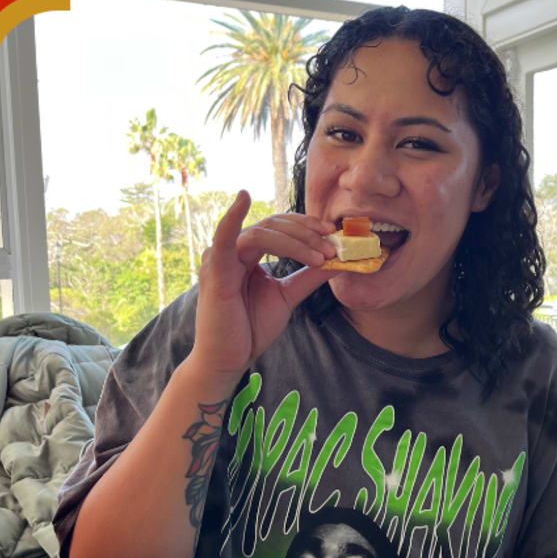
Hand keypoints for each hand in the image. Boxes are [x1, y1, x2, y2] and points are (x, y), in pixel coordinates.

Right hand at [186, 191, 337, 383]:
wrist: (229, 359)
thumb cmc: (251, 328)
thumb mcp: (287, 296)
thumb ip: (310, 277)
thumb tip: (341, 261)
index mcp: (249, 254)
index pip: (280, 228)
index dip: (306, 227)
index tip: (333, 234)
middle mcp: (235, 250)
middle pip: (274, 226)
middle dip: (307, 234)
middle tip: (332, 246)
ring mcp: (223, 258)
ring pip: (262, 233)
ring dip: (295, 241)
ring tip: (320, 258)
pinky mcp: (215, 271)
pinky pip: (224, 238)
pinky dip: (232, 216)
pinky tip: (243, 198)